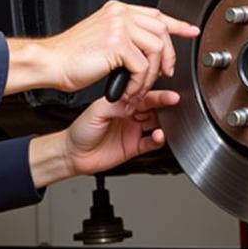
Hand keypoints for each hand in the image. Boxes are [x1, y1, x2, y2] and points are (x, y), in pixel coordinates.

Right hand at [6, 1, 198, 98]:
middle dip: (168, 56)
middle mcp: (120, 14)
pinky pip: (142, 66)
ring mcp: (119, 27)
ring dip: (151, 74)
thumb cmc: (70, 57)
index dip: (177, 24)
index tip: (190, 31)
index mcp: (117, 11)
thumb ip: (124, 37)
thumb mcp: (102, 39)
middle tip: (165, 73)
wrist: (51, 62)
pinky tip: (127, 90)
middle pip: (161, 31)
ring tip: (137, 87)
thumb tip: (147, 48)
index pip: (155, 15)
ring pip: (156, 49)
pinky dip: (138, 83)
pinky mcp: (117, 43)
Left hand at [28, 89, 180, 187]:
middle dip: (165, 105)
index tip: (169, 94)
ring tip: (166, 123)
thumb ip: (116, 105)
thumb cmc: (80, 131)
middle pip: (153, 108)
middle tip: (174, 103)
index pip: (143, 96)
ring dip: (164, 123)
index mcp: (122, 104)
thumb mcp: (96, 111)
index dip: (157, 94)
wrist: (73, 154)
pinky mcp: (134, 147)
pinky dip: (158, 139)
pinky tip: (159, 136)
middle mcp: (130, 116)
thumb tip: (133, 102)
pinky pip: (151, 142)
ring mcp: (133, 131)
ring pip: (156, 124)